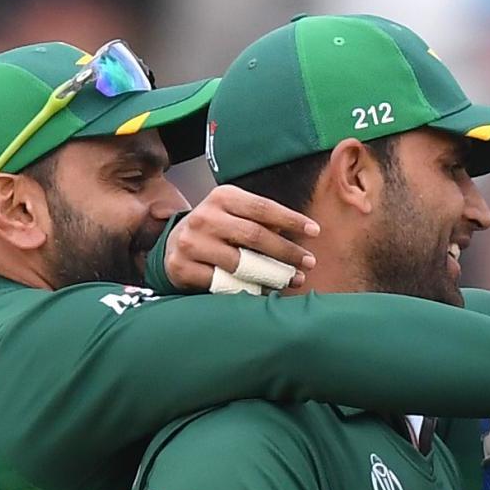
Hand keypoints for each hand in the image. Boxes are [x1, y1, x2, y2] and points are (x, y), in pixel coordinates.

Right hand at [162, 186, 318, 292]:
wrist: (173, 246)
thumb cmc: (218, 231)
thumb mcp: (237, 215)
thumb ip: (264, 220)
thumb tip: (302, 233)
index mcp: (222, 197)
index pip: (262, 207)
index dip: (291, 219)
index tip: (315, 231)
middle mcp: (204, 217)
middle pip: (255, 235)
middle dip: (287, 251)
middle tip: (309, 262)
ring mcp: (191, 243)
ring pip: (241, 264)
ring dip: (273, 275)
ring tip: (294, 280)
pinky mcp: (183, 268)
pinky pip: (224, 284)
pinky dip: (248, 289)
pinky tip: (264, 292)